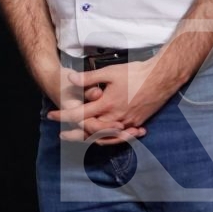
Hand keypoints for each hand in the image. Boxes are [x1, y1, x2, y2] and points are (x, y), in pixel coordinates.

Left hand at [48, 56, 179, 143]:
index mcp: (106, 105)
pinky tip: (104, 137)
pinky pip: (120, 136)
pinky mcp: (137, 123)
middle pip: (91, 132)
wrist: (161, 78)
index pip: (79, 115)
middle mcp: (116, 117)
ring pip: (106, 137)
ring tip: (81, 138)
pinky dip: (110, 139)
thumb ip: (88, 78)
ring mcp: (128, 122)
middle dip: (75, 134)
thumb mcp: (109, 72)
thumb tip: (70, 79)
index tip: (51, 116)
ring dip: (91, 139)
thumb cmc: (135, 73)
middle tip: (63, 134)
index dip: (63, 117)